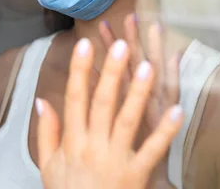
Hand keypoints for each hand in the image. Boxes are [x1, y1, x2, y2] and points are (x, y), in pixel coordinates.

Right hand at [36, 37, 182, 188]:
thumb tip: (42, 101)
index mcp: (72, 141)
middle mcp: (93, 146)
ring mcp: (116, 160)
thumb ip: (46, 132)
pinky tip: (178, 110)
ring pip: (128, 121)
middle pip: (103, 103)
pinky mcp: (137, 175)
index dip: (79, 70)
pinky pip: (153, 150)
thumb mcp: (47, 165)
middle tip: (121, 45)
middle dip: (112, 72)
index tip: (84, 44)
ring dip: (138, 93)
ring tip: (148, 66)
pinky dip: (166, 131)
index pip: (74, 98)